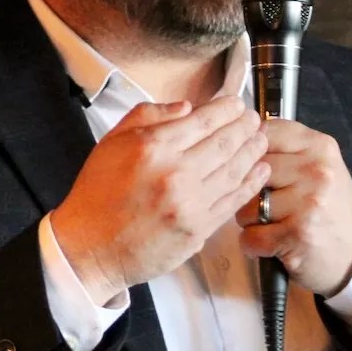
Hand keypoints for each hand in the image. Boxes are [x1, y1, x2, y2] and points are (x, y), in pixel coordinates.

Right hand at [52, 96, 270, 304]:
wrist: (90, 247)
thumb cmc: (98, 194)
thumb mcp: (112, 141)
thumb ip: (149, 116)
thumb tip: (187, 108)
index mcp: (153, 146)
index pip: (203, 120)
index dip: (226, 109)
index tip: (235, 104)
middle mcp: (174, 172)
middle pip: (225, 143)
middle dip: (245, 127)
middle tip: (254, 119)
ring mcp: (189, 204)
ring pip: (234, 170)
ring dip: (252, 152)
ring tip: (261, 140)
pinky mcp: (198, 229)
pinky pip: (232, 201)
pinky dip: (250, 183)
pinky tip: (259, 171)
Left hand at [237, 119, 351, 296]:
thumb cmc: (328, 206)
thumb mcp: (319, 165)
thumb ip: (285, 148)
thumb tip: (241, 136)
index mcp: (320, 146)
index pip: (264, 132)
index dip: (248, 152)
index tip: (254, 166)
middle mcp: (316, 170)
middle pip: (250, 170)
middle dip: (246, 190)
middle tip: (264, 202)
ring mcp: (308, 202)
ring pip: (246, 205)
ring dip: (249, 220)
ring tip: (271, 223)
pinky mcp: (298, 234)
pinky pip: (250, 236)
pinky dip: (253, 245)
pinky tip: (271, 243)